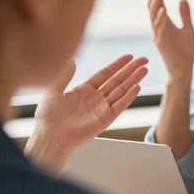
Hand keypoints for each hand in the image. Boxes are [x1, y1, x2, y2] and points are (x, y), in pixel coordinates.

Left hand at [27, 55, 148, 171]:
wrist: (50, 136)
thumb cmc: (48, 117)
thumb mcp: (52, 90)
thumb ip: (64, 75)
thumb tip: (71, 59)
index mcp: (84, 91)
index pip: (105, 74)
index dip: (117, 65)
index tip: (129, 57)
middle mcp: (96, 99)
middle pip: (117, 81)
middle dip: (131, 70)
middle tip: (144, 59)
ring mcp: (102, 109)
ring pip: (122, 91)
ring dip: (134, 80)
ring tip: (145, 69)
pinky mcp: (106, 119)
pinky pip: (120, 105)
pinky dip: (129, 97)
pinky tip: (137, 87)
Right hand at [147, 0, 193, 79]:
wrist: (184, 69)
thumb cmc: (185, 51)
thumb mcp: (189, 29)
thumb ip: (185, 15)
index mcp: (164, 23)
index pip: (158, 4)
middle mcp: (159, 27)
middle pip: (153, 7)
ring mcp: (159, 35)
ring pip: (154, 17)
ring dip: (156, 5)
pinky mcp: (162, 43)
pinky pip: (160, 29)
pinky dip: (161, 19)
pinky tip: (164, 10)